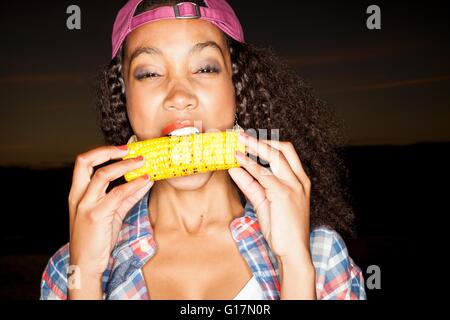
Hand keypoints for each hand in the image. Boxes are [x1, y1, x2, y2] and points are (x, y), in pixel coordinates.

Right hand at [68, 146, 153, 279]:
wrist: (86, 265)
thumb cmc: (97, 240)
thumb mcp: (111, 214)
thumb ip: (127, 197)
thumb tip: (144, 180)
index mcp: (77, 194)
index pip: (83, 163)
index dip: (102, 151)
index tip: (122, 149)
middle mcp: (78, 196)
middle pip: (84, 161)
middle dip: (107, 151)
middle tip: (129, 149)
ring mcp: (86, 205)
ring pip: (102, 174)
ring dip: (125, 165)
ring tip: (143, 162)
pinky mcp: (97, 216)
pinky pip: (117, 194)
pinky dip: (133, 185)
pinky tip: (145, 181)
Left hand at [228, 131, 311, 262]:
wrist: (293, 251)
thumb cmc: (281, 229)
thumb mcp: (264, 202)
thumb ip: (250, 184)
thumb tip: (235, 168)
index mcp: (299, 181)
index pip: (286, 154)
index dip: (268, 144)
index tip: (250, 140)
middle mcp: (299, 180)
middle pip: (283, 149)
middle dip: (262, 139)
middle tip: (242, 135)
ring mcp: (293, 186)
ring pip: (274, 156)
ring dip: (253, 146)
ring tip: (236, 141)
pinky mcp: (283, 194)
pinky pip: (263, 174)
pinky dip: (249, 165)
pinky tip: (238, 160)